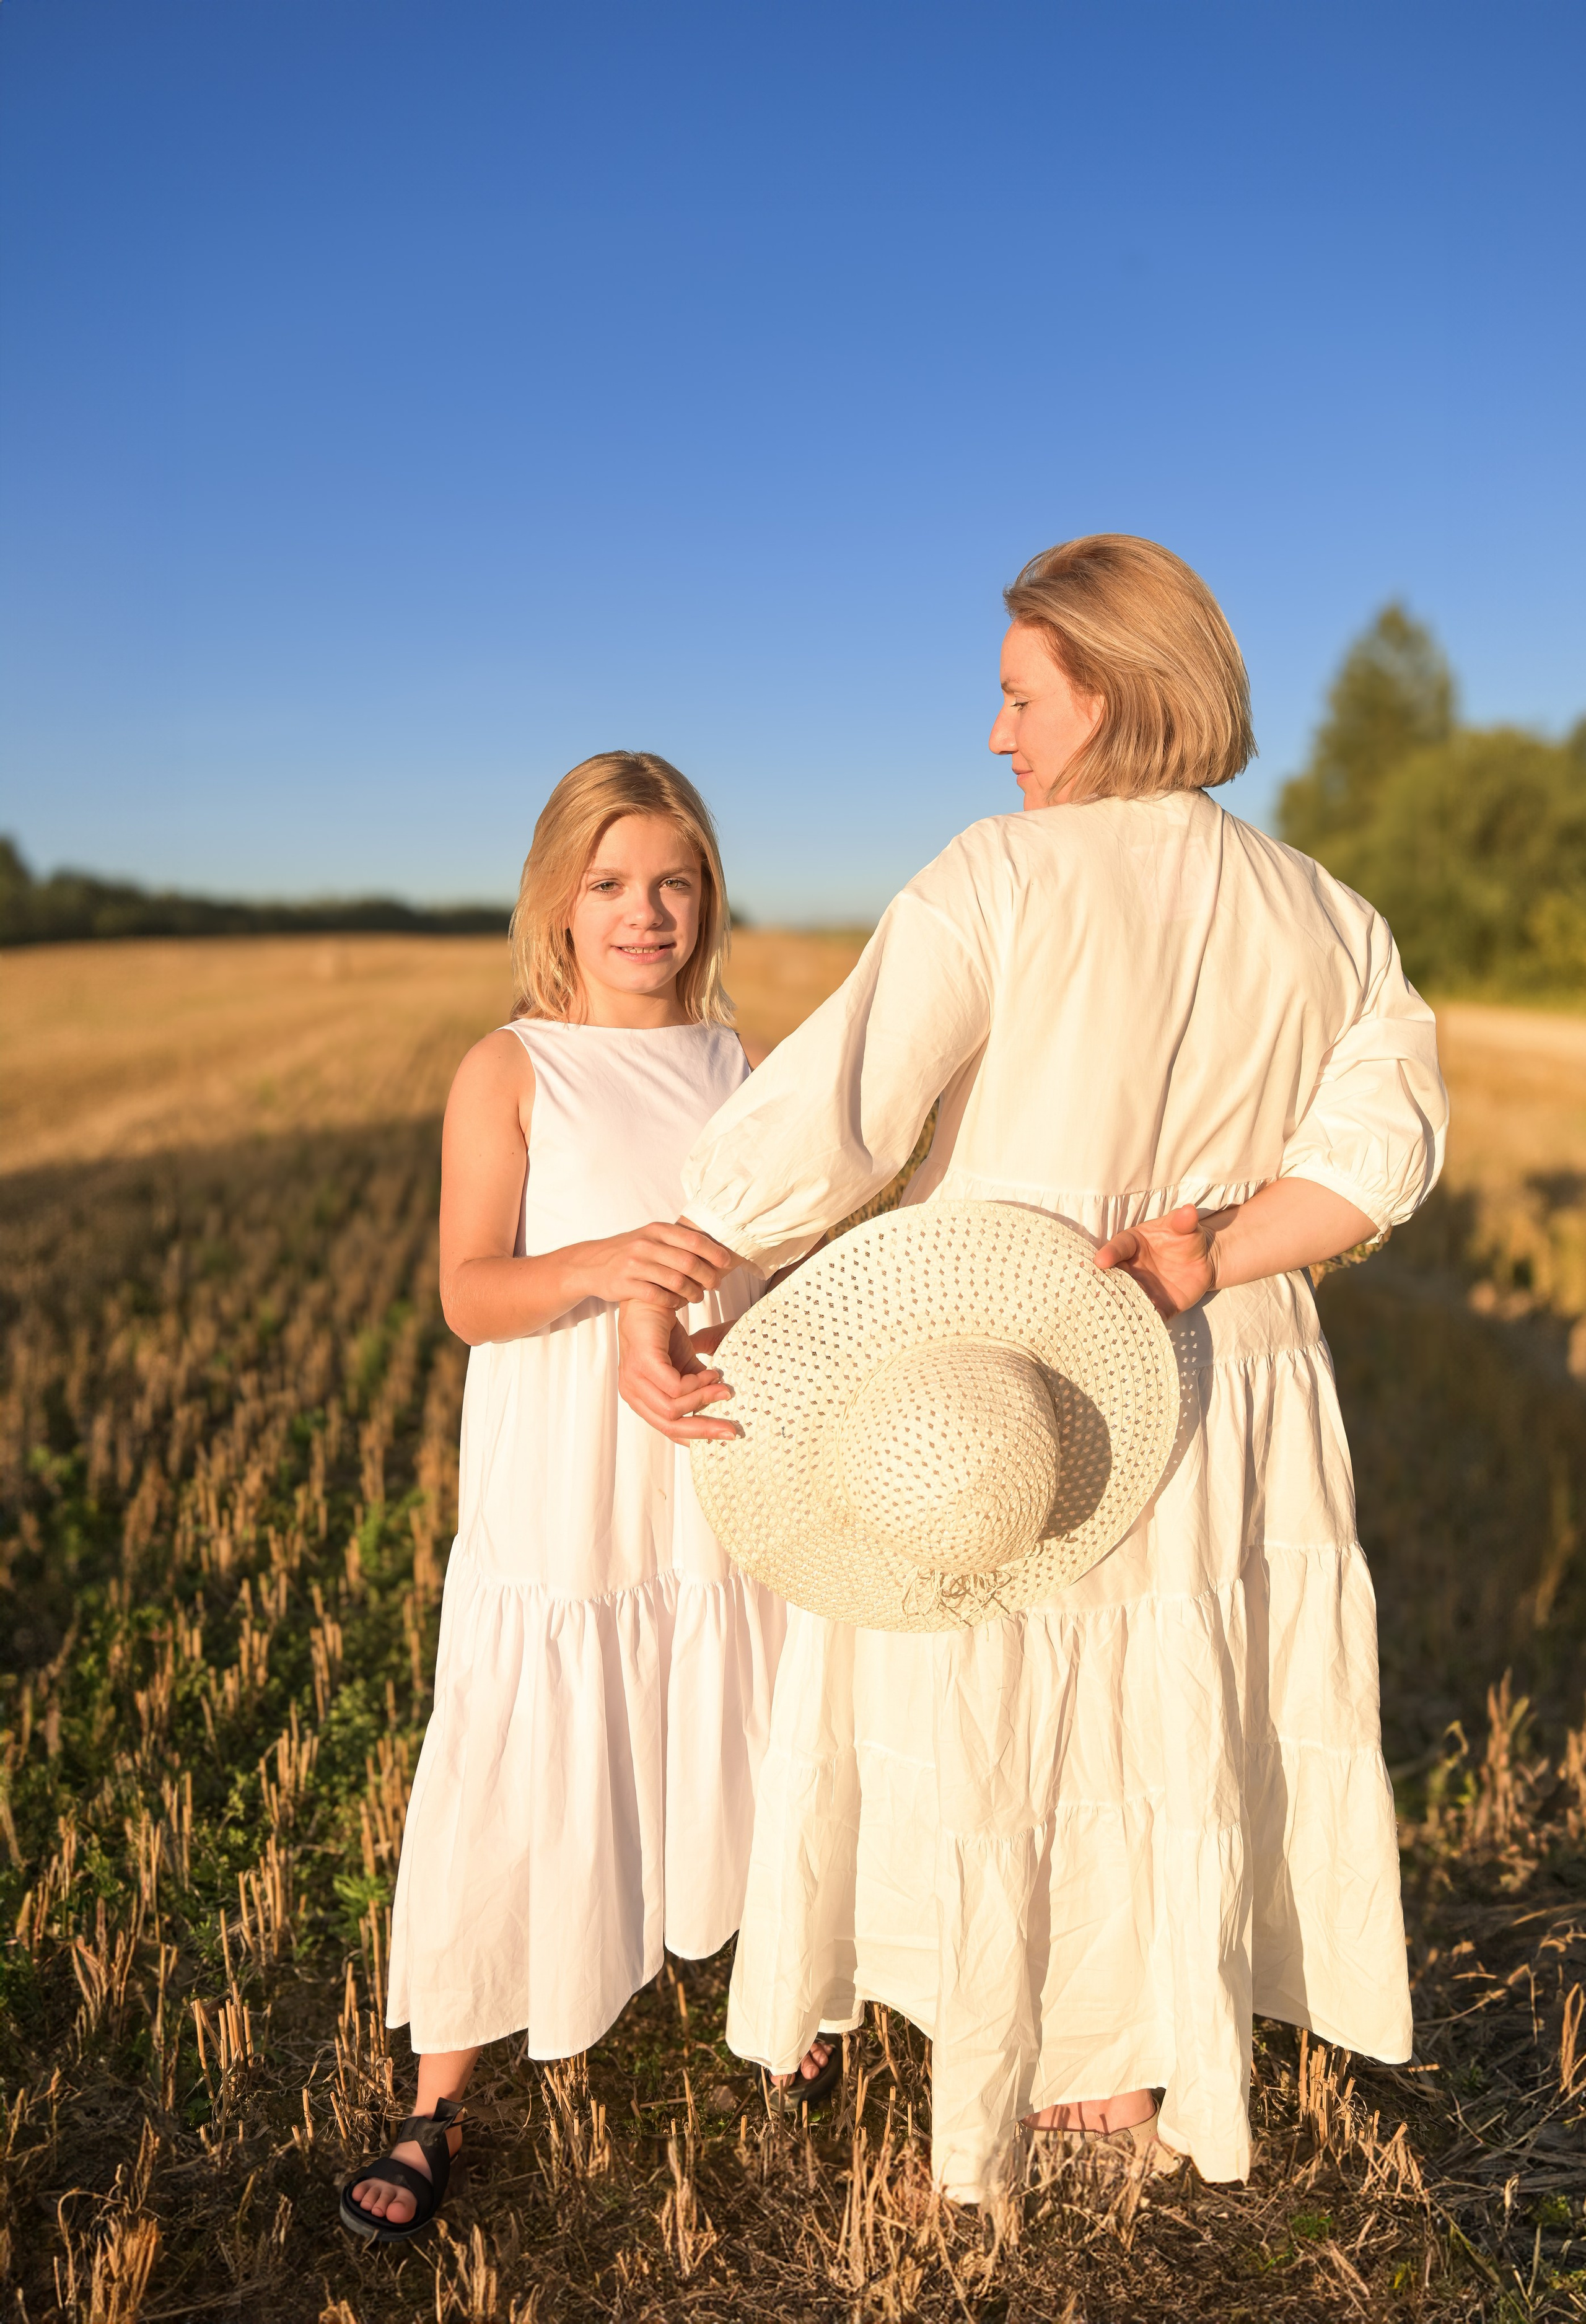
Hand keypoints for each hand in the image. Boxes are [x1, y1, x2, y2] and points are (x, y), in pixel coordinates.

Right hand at [579, 1222, 736, 1309]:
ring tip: (698, 1297)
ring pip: (676, 1281)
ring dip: (693, 1292)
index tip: (726, 1263)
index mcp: (656, 1230)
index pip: (693, 1240)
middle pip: (688, 1262)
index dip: (714, 1252)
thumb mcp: (649, 1237)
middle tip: (716, 1284)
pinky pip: (658, 1296)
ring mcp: (634, 1265)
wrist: (590, 1264)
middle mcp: (645, 1245)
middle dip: (708, 1276)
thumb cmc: (628, 1251)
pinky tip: (677, 1304)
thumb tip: (712, 1246)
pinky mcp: (625, 1285)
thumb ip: (675, 1239)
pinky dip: (673, 1302)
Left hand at [618, 1300, 739, 1441]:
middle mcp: (632, 1392)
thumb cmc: (667, 1333)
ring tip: (723, 1388)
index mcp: (640, 1398)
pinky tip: (712, 1372)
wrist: (655, 1297)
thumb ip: (696, 1388)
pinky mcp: (643, 1363)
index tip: (722, 1438)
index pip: (667, 1428)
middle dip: (705, 1429)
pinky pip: (675, 1388)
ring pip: (673, 1409)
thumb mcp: (685, 1366)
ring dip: (705, 1399)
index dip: (696, 1437)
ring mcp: (634, 1378)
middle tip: (732, 1430)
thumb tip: (720, 1409)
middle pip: (670, 1425)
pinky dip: (699, 1384)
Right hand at [1095, 1203, 1222, 1319]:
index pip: (1118, 1247)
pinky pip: (1148, 1315)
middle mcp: (1130, 1268)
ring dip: (1122, 1305)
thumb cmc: (1186, 1238)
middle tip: (1097, 1293)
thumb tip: (1189, 1211)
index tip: (1100, 1261)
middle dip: (1106, 1285)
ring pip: (1126, 1298)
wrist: (1201, 1261)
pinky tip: (1141, 1328)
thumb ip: (1184, 1221)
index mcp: (1132, 1244)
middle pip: (1114, 1277)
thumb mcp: (1185, 1227)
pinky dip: (1144, 1321)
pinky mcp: (1156, 1306)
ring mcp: (1141, 1288)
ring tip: (1117, 1313)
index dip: (1110, 1253)